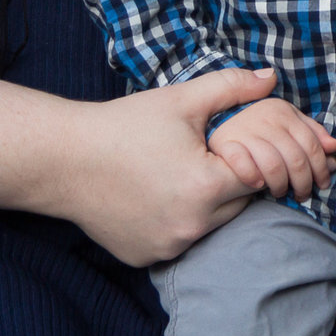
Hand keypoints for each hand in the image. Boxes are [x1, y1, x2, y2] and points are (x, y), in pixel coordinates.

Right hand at [45, 66, 280, 265]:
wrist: (64, 159)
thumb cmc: (124, 125)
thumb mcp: (182, 100)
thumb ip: (233, 88)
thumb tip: (272, 77)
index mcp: (206, 187)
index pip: (256, 175)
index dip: (245, 156)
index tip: (221, 144)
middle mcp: (191, 226)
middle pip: (237, 204)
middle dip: (229, 181)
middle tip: (198, 158)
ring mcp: (168, 247)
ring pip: (210, 226)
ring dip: (206, 205)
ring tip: (176, 175)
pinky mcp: (146, 257)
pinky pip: (179, 240)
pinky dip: (176, 222)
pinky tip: (155, 197)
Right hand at [208, 89, 335, 198]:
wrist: (213, 116)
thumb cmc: (256, 124)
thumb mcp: (285, 121)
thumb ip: (310, 132)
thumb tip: (334, 147)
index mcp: (281, 110)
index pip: (311, 145)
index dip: (321, 168)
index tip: (323, 183)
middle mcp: (264, 117)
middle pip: (295, 158)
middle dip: (303, 182)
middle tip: (302, 194)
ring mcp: (242, 130)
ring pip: (273, 165)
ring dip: (280, 185)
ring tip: (280, 192)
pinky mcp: (223, 143)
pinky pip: (241, 164)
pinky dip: (252, 177)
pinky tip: (258, 185)